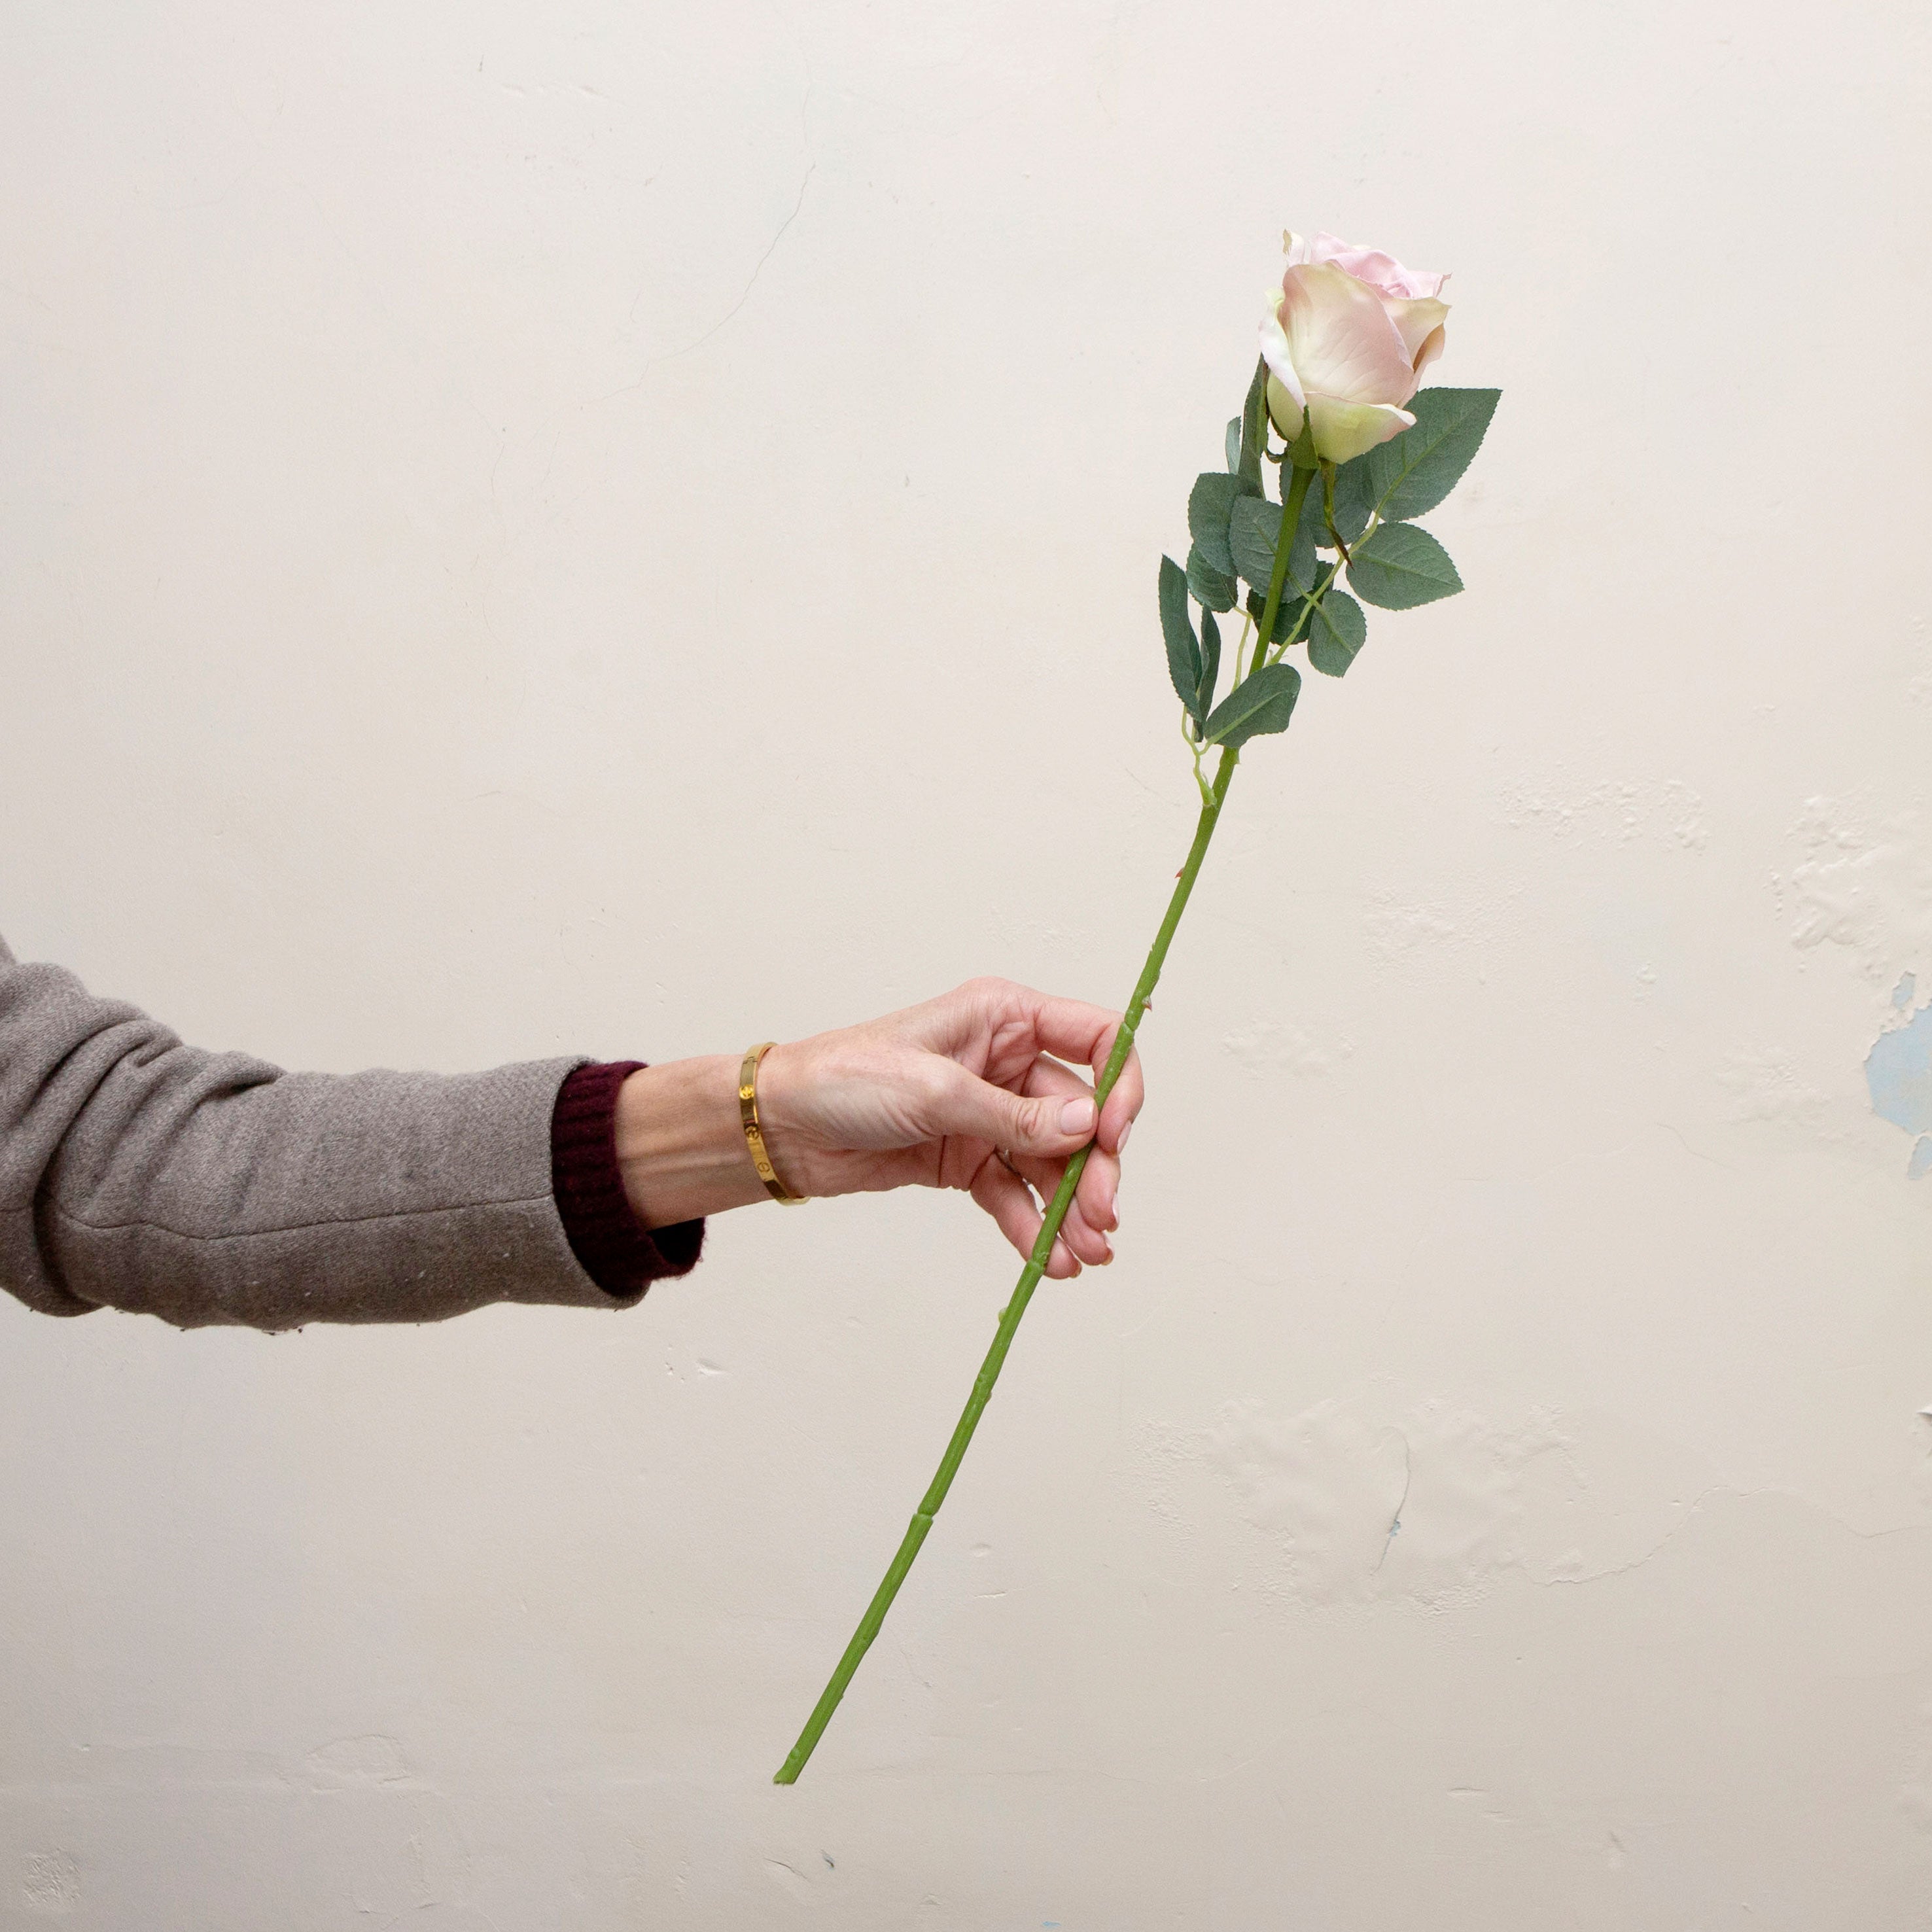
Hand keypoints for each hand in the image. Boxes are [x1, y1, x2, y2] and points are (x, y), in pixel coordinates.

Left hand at [755, 978, 1142, 1277]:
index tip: (1114, 1137)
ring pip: (1052, 1163)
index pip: (1095, 1039)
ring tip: (1084, 1254)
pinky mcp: (968, 1158)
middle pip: (1080, 1116)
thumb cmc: (844, 1079)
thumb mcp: (934, 1091)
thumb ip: (1014, 1115)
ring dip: (1070, 1209)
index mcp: (1003, 1018)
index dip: (1119, 1085)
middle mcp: (1006, 1062)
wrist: (782, 1128)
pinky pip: (1015, 1193)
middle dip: (1094, 1169)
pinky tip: (1050, 1259)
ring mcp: (989, 1113)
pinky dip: (1033, 1226)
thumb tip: (1086, 1126)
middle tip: (1099, 1217)